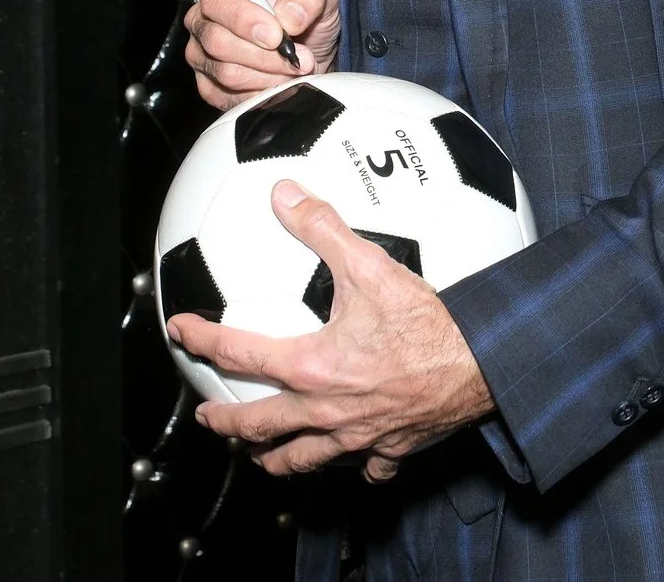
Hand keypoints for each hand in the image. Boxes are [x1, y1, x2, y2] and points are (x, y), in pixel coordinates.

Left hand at [167, 180, 494, 481]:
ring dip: (275, 456)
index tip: (180, 331)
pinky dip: (353, 465)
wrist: (483, 364)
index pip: (239, 354)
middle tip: (208, 416)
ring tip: (260, 455)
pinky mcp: (391, 450)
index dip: (202, 341)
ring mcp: (358, 437)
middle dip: (227, 421)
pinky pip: (365, 468)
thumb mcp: (370, 265)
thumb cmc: (429, 323)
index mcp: (312, 367)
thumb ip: (322, 228)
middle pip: (260, 425)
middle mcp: (326, 410)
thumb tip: (285, 195)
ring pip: (303, 459)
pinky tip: (351, 458)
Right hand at [183, 0, 340, 108]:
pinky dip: (260, 94)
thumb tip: (289, 15)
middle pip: (218, 41)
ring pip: (226, 72)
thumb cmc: (307, 21)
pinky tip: (278, 83)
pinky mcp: (208, 87)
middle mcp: (204, 19)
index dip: (244, 18)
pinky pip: (228, 97)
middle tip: (297, 57)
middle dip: (265, 55)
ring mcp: (201, 55)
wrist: (310, 56)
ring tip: (293, 69)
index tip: (276, 35)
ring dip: (268, 75)